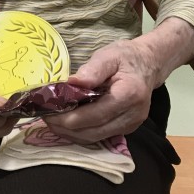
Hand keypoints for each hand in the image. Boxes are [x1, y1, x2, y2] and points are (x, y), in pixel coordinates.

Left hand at [44, 38, 158, 143]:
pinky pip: (100, 136)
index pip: (94, 115)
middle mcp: (132, 115)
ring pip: (95, 138)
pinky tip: (68, 123)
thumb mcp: (108, 55)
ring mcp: (131, 125)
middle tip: (44, 117)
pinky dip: (81, 133)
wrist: (148, 64)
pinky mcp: (127, 129)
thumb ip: (92, 70)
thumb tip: (71, 83)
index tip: (48, 112)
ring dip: (71, 134)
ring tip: (52, 121)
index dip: (68, 117)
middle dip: (65, 128)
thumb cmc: (126, 57)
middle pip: (93, 132)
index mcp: (129, 94)